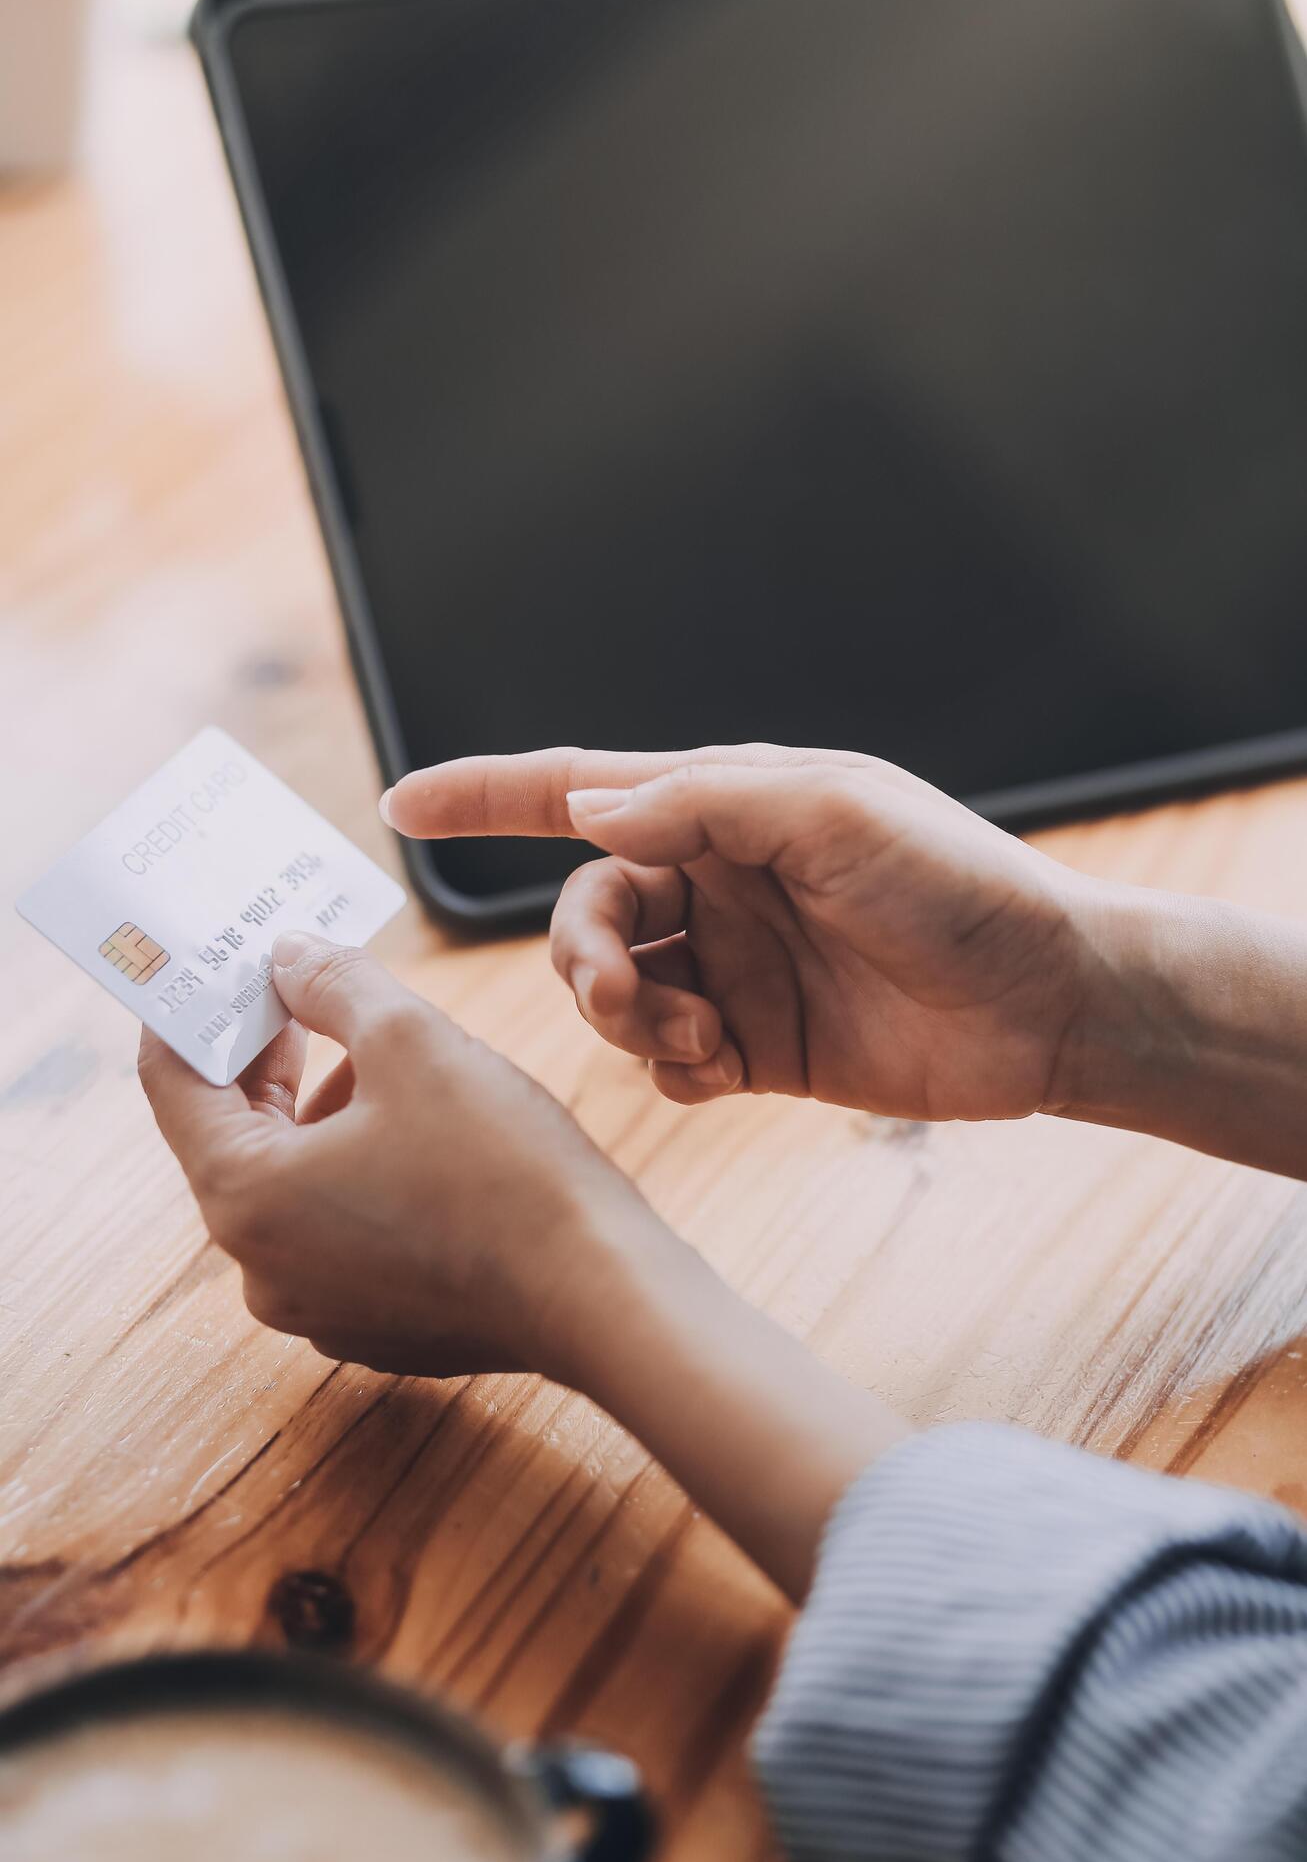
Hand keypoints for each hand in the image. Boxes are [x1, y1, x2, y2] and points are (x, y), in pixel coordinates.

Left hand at [138, 929, 905, 1597]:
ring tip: (381, 1049)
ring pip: (292, 1182)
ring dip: (320, 1109)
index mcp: (245, 1197)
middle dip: (266, 1054)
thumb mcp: (411, 1040)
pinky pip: (339, 1229)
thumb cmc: (505, 1168)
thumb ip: (331, 984)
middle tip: (299, 985)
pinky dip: (358, 1170)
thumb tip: (288, 958)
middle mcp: (261, 1267)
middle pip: (232, 1135)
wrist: (603, 1294)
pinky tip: (421, 1128)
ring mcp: (317, 1306)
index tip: (213, 964)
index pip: (172, 1083)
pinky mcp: (375, 1324)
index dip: (189, 1010)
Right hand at [384, 744, 1107, 1121]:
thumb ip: (703, 805)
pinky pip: (666, 1059)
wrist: (1049, 1002)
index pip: (582, 793)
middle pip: (586, 912)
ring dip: (628, 1017)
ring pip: (615, 992)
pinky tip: (724, 1069)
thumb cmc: (957, 885)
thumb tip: (587, 813)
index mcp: (728, 809)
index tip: (402, 801)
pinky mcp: (758, 1046)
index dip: (488, 795)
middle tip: (618, 995)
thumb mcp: (834, 813)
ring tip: (697, 1036)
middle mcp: (719, 883)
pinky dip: (671, 1067)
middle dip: (581, 954)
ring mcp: (736, 967)